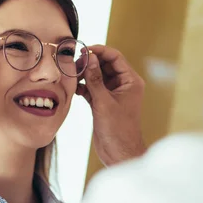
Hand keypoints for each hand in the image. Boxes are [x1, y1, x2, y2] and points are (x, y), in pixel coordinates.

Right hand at [76, 45, 145, 166]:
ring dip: (85, 74)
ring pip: (97, 76)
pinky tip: (74, 88)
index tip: (84, 50)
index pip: (115, 57)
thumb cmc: (118, 130)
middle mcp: (123, 85)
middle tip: (74, 63)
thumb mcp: (104, 102)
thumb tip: (89, 58)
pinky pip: (92, 88)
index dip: (100, 51)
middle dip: (90, 62)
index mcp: (130, 81)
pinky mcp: (103, 103)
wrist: (119, 152)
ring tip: (72, 74)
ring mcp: (112, 94)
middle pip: (105, 65)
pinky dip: (83, 87)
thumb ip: (95, 79)